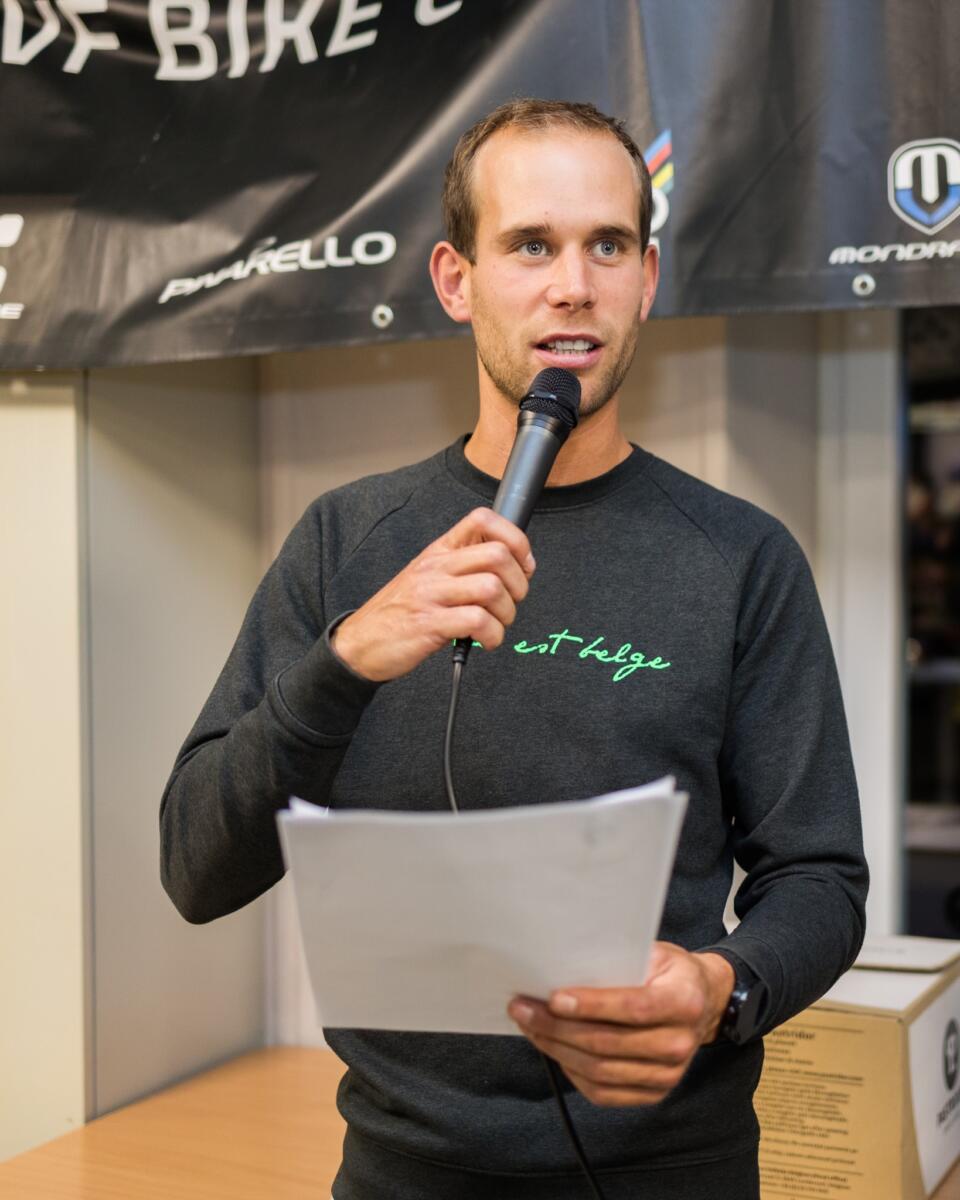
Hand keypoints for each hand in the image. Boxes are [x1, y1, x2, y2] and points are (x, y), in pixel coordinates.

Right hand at [331, 507, 535, 681]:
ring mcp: (431, 594)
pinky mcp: (429, 624)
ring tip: (495, 625)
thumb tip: (511, 566)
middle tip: (510, 602)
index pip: (482, 520)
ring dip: (507, 614)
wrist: (360, 643)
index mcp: (439, 551)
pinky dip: (493, 636)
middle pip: (498, 556)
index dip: (515, 539)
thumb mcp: (427, 577)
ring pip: (492, 589)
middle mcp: (436, 567)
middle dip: (519, 584)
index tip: (522, 565)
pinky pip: (479, 622)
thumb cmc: (400, 612)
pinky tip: (485, 641)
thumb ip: (462, 567)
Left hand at [507, 943, 734, 1106]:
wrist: (702, 1001)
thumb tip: (563, 964)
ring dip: (557, 1049)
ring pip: (601, 1070)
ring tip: (530, 1028)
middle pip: (609, 1043)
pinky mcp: (654, 1092)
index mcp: (684, 1000)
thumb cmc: (668, 971)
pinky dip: (572, 1073)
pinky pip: (604, 1092)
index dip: (591, 1006)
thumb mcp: (653, 952)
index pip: (633, 1008)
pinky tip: (554, 1050)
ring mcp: (668, 1074)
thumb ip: (618, 960)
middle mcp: (680, 1043)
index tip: (553, 998)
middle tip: (524, 1009)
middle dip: (558, 1027)